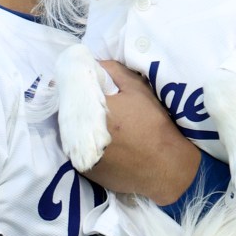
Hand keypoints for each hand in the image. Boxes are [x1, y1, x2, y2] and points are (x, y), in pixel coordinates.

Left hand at [84, 61, 199, 203]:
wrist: (166, 167)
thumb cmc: (154, 125)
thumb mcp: (137, 90)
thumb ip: (112, 71)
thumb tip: (93, 63)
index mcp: (90, 110)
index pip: (71, 91)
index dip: (78, 88)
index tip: (86, 87)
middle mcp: (79, 135)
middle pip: (69, 115)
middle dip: (79, 108)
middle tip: (95, 106)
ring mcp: (80, 156)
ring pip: (72, 135)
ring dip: (81, 128)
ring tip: (99, 125)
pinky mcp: (86, 172)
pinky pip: (80, 152)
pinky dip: (88, 146)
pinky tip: (104, 145)